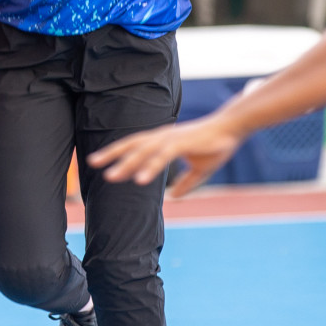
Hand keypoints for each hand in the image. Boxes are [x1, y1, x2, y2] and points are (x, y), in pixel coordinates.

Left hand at [88, 114, 244, 196]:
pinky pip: (162, 157)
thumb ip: (186, 183)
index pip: (135, 144)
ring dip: (126, 164)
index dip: (118, 152)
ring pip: (143, 152)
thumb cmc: (216, 145)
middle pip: (132, 145)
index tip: (100, 161)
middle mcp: (163, 137)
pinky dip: (149, 168)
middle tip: (92, 163)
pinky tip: (139, 180)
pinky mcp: (182, 144)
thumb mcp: (200, 170)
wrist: (233, 128)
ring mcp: (171, 139)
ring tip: (111, 177)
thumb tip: (175, 197)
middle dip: (112, 154)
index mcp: (164, 140)